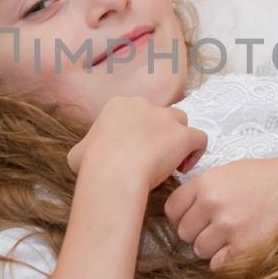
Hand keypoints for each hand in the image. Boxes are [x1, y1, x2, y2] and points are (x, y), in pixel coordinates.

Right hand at [67, 96, 207, 193]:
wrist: (113, 173)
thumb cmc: (92, 165)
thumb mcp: (78, 152)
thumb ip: (88, 146)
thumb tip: (86, 153)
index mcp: (118, 105)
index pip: (136, 113)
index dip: (138, 133)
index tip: (134, 153)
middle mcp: (144, 105)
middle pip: (159, 115)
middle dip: (158, 134)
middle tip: (152, 159)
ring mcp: (165, 118)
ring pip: (180, 122)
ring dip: (177, 139)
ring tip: (171, 162)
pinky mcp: (183, 135)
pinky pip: (199, 138)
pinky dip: (195, 152)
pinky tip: (183, 168)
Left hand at [163, 155, 277, 271]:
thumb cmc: (264, 179)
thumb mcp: (227, 172)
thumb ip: (201, 189)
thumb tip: (180, 211)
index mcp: (205, 182)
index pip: (172, 209)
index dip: (180, 217)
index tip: (192, 219)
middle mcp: (213, 204)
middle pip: (184, 232)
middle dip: (196, 233)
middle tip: (215, 228)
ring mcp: (228, 227)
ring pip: (200, 250)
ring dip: (212, 248)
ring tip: (231, 235)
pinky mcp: (244, 248)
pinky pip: (218, 264)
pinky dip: (226, 260)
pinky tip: (239, 246)